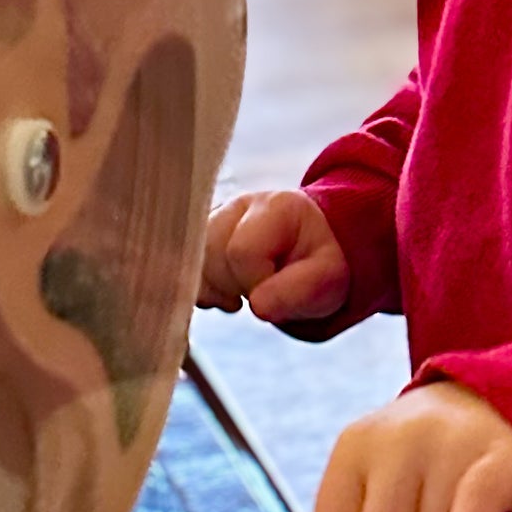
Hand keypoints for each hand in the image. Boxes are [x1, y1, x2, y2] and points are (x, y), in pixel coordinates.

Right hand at [199, 190, 347, 321]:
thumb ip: (299, 293)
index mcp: (275, 207)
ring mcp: (215, 218)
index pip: (241, 251)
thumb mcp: (328, 281)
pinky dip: (203, 290)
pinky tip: (228, 293)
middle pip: (209, 254)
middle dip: (235, 286)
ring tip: (246, 291)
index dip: (256, 282)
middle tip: (263, 289)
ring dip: (216, 289)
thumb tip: (258, 306)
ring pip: (192, 261)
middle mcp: (238, 205)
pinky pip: (183, 267)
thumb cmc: (321, 265)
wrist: (314, 255)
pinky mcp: (201, 236)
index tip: (278, 288)